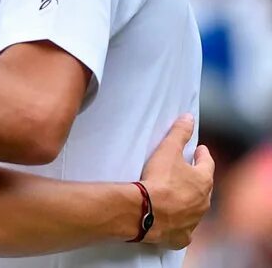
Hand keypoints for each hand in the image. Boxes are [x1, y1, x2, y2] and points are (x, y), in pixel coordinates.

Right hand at [139, 114, 213, 248]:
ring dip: (189, 202)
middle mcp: (203, 202)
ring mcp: (193, 221)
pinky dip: (180, 225)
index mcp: (203, 181)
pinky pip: (183, 230)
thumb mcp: (168, 150)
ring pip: (195, 209)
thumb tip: (189, 117)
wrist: (147, 212)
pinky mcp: (181, 236)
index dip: (203, 155)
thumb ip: (179, 133)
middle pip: (203, 188)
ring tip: (178, 195)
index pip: (207, 164)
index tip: (200, 150)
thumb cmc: (159, 179)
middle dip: (197, 180)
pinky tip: (174, 222)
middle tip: (189, 172)